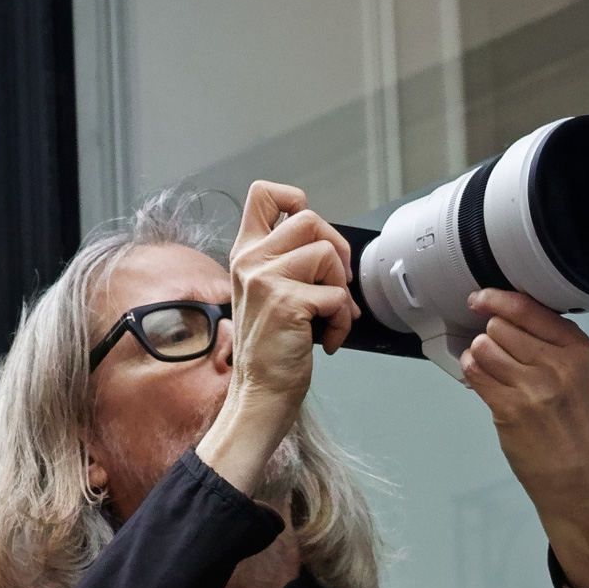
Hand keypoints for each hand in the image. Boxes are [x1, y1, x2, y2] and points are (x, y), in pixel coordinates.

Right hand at [227, 181, 358, 399]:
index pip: (264, 194)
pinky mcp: (286, 302)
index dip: (296, 199)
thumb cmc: (269, 350)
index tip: (313, 233)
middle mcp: (251, 260)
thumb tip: (335, 253)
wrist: (260, 393)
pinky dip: (342, 320)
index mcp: (246, 253)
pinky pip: (336, 295)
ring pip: (326, 253)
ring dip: (341, 288)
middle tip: (336, 283)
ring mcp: (265, 279)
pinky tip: (328, 338)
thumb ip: (291, 264)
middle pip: (309, 218)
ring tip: (329, 316)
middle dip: (336, 249)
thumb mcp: (269, 294)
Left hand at [460, 289, 588, 587]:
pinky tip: (481, 379)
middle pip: (501, 325)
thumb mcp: (577, 375)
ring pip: (484, 346)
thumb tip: (501, 315)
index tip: (480, 299)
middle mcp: (558, 363)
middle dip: (492, 336)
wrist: (579, 476)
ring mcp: (534, 386)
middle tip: (500, 357)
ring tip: (493, 372)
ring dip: (480, 355)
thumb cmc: (574, 426)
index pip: (528, 308)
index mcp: (578, 348)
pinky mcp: (511, 408)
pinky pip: (476, 372)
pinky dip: (472, 371)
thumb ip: (547, 343)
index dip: (496, 299)